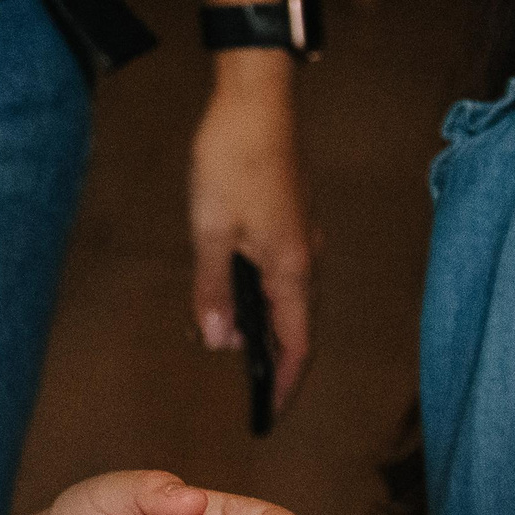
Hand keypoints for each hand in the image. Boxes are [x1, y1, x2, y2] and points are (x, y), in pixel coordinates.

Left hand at [188, 51, 315, 409]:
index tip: (270, 415)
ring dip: (264, 326)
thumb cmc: (231, 161)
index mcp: (291, 268)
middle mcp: (305, 258)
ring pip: (286, 297)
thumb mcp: (209, 230)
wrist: (254, 100)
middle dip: (273, 360)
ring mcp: (299, 237)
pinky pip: (279, 272)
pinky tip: (233, 295)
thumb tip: (218, 342)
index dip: (285, 383)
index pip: (297, 343)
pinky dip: (260, 295)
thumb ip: (213, 289)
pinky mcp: (287, 219)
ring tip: (232, 349)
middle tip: (248, 392)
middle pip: (295, 324)